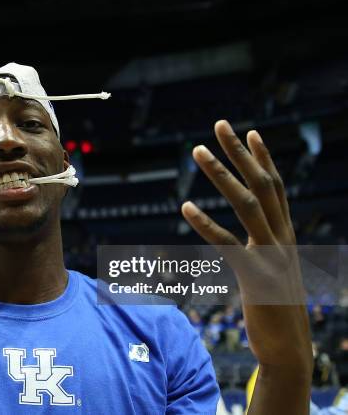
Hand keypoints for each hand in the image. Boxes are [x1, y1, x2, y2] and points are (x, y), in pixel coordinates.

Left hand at [180, 120, 311, 369]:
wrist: (290, 351)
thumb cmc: (276, 310)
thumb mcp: (273, 271)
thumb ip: (264, 247)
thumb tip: (252, 234)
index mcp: (285, 235)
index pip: (276, 187)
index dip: (262, 158)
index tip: (249, 131)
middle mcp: (283, 238)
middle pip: (263, 184)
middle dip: (240, 152)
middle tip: (219, 124)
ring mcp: (272, 256)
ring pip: (247, 205)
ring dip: (222, 175)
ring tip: (197, 152)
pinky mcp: (256, 277)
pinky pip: (227, 244)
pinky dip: (206, 224)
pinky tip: (186, 206)